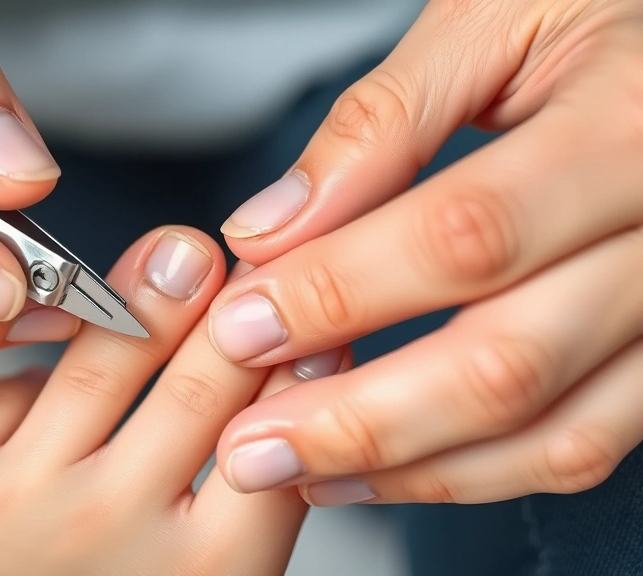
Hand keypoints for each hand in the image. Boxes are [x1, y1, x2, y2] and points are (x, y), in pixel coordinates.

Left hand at [0, 226, 306, 575]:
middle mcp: (113, 532)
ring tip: (178, 256)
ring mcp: (18, 504)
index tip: (308, 321)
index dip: (297, 368)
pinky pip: (4, 393)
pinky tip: (57, 375)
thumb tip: (264, 425)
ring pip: (102, 364)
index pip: (269, 438)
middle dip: (234, 309)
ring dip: (148, 297)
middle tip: (253, 261)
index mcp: (200, 575)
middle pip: (198, 385)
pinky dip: (39, 374)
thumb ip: (228, 528)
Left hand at [209, 0, 642, 503]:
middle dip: (360, 417)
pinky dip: (475, 474)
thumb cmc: (596, 20)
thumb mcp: (491, 23)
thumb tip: (273, 228)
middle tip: (253, 446)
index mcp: (627, 124)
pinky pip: (583, 445)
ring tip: (301, 473)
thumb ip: (380, 123)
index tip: (243, 327)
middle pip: (507, 360)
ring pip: (550, 431)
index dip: (341, 292)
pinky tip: (386, 469)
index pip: (465, 234)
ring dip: (408, 468)